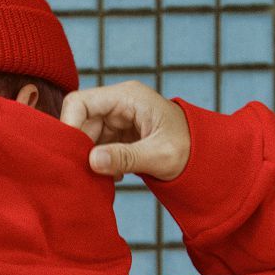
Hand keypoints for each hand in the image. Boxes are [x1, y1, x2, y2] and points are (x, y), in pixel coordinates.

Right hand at [59, 79, 189, 181]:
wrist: (206, 155)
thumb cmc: (189, 149)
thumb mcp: (159, 155)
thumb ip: (125, 158)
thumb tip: (92, 161)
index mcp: (128, 97)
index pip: (80, 102)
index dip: (68, 126)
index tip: (70, 155)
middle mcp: (119, 104)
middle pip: (80, 121)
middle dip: (79, 148)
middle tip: (85, 174)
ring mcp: (118, 119)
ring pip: (86, 136)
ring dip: (89, 159)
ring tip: (105, 178)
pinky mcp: (119, 135)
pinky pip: (97, 147)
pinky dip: (99, 163)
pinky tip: (114, 177)